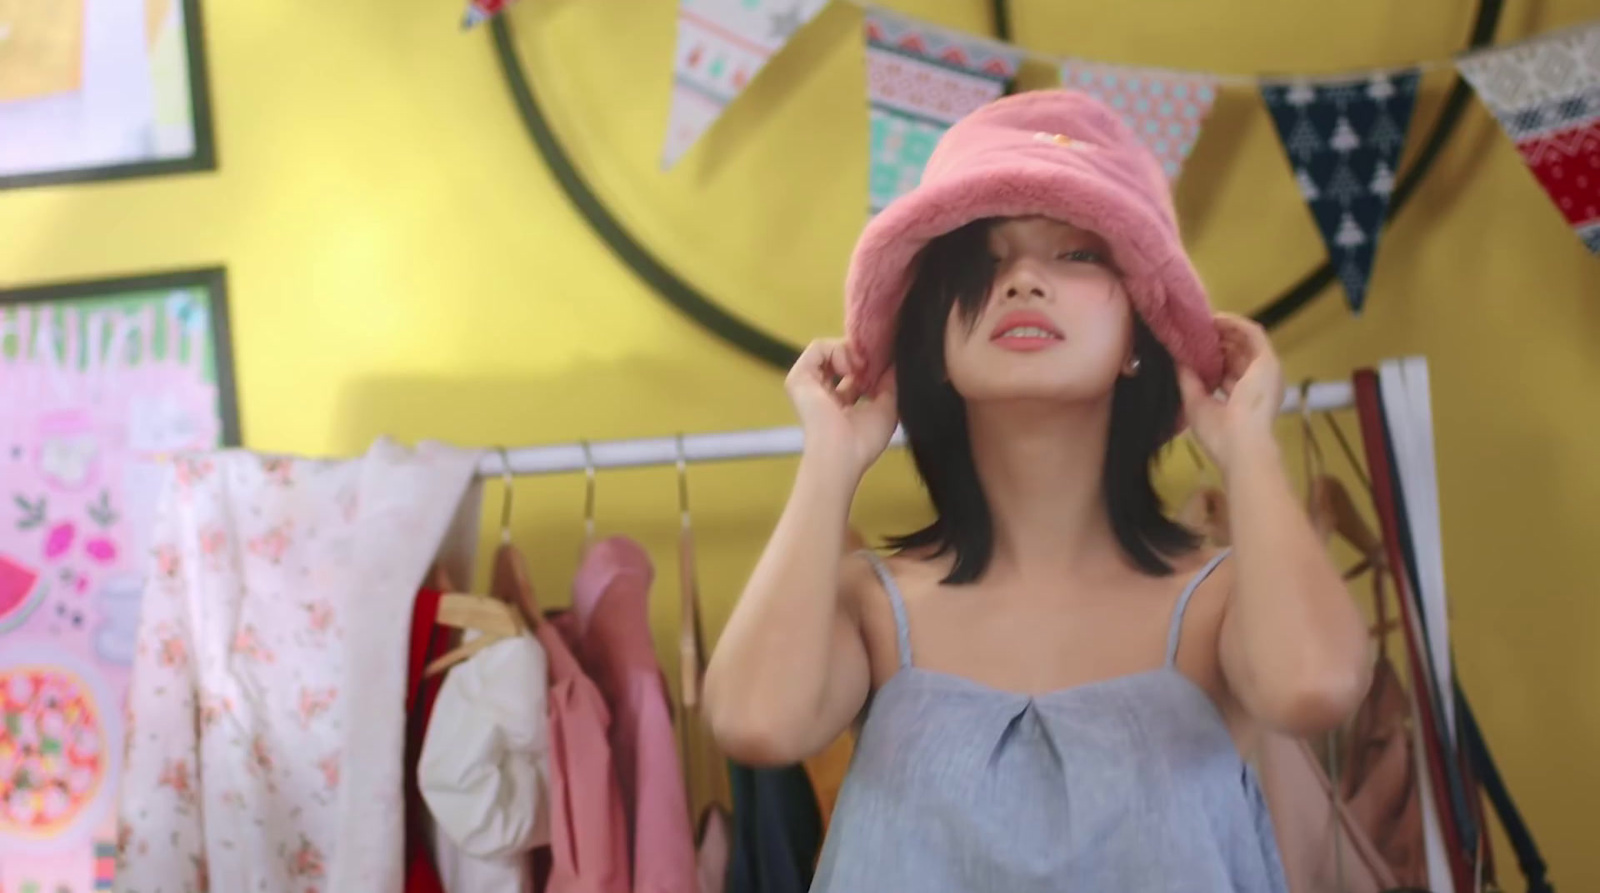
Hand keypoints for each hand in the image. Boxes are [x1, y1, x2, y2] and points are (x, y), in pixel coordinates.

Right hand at [786, 339, 898, 480]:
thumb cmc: (863, 440)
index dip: (871, 364)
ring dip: (850, 352)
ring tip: (862, 366)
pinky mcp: (798, 377)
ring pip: (830, 350)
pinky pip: (818, 348)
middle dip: (861, 355)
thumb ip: (891, 383)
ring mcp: (809, 385)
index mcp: (842, 404)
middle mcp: (824, 393)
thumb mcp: (887, 407)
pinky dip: (838, 351)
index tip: (887, 364)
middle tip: (876, 361)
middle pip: (842, 359)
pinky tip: (851, 367)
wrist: (841, 454)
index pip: (854, 374)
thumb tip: (896, 362)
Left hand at [1178, 314, 1283, 475]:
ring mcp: (1266, 371)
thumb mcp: (1196, 403)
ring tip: (1200, 322)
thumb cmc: (1219, 433)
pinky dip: (1235, 324)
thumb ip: (1188, 380)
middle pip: (1236, 355)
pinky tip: (1215, 319)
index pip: (1227, 373)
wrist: (1242, 444)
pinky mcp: (1269, 360)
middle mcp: (1257, 384)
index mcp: (1243, 400)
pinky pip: (1253, 333)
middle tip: (1192, 331)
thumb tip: (1176, 359)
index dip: (1210, 359)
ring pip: (1245, 342)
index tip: (1190, 348)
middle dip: (1215, 342)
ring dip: (1224, 331)